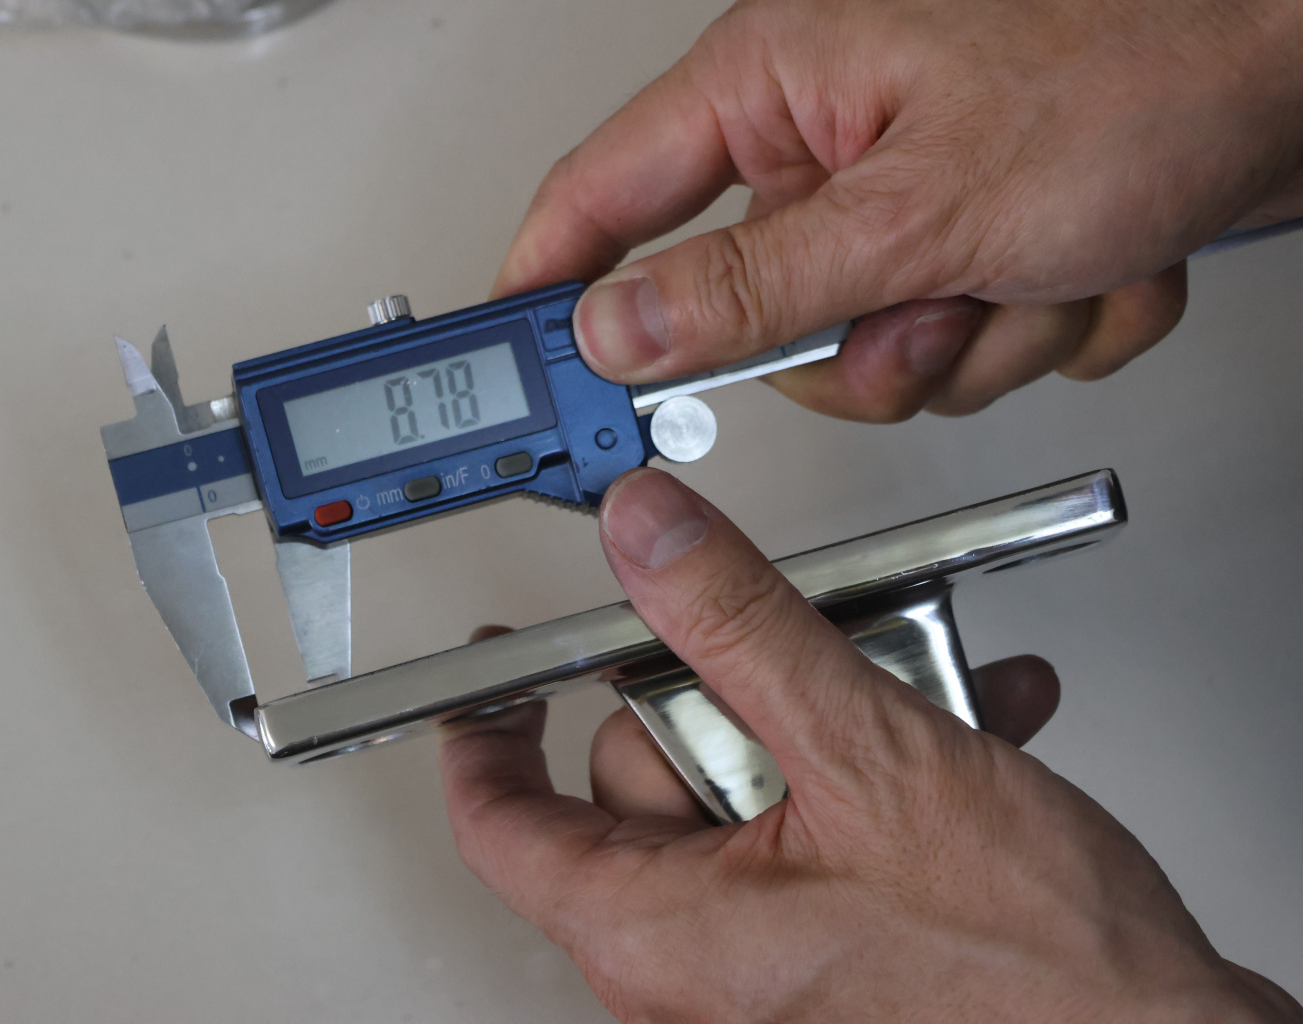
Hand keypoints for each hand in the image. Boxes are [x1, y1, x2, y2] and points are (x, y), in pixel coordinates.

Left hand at [438, 469, 1300, 1021]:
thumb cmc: (1030, 973)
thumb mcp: (866, 756)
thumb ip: (739, 627)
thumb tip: (649, 536)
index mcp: (656, 935)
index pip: (500, 825)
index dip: (486, 731)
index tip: (496, 668)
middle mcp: (689, 963)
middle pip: (639, 775)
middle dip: (731, 701)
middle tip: (816, 679)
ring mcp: (758, 957)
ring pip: (737, 783)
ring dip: (827, 715)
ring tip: (921, 698)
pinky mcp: (825, 944)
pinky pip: (804, 822)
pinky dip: (869, 764)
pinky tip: (956, 725)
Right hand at [493, 0, 1302, 419]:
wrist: (1299, 68)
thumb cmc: (1142, 65)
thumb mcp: (920, 208)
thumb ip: (751, 286)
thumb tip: (619, 329)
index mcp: (777, 86)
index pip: (601, 196)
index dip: (547, 282)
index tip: (518, 360)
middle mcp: (832, 137)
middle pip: (760, 314)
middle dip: (867, 345)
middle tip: (925, 312)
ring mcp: (907, 192)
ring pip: (877, 350)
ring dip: (978, 339)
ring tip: (1042, 266)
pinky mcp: (974, 234)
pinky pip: (964, 342)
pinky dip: (1039, 325)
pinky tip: (1091, 258)